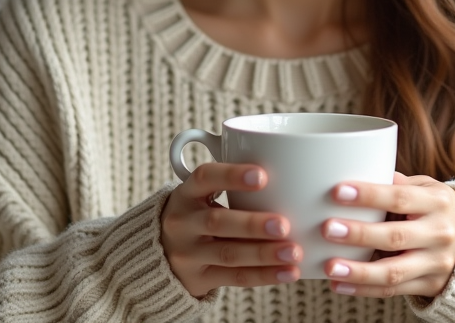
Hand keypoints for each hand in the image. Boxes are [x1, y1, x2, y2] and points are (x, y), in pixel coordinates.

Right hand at [161, 162, 301, 296]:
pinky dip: (265, 275)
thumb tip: (289, 179)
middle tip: (284, 225)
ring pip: (229, 253)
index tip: (263, 176)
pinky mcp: (198, 278)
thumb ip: (232, 185)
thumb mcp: (201, 195)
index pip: (204, 177)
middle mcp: (182, 223)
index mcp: (186, 193)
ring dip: (264, 253)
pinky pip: (235, 277)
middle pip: (218, 222)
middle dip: (253, 224)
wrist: (161, 253)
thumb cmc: (198, 214)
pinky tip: (289, 271)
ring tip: (293, 252)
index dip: (232, 175)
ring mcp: (187, 253)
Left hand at [320, 172, 454, 298]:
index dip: (369, 195)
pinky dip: (364, 290)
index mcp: (437, 202)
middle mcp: (439, 233)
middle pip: (395, 236)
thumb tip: (355, 171)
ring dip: (358, 271)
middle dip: (359, 234)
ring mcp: (436, 263)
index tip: (337, 191)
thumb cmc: (436, 208)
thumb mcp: (426, 188)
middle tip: (327, 229)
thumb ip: (395, 184)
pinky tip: (339, 285)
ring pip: (394, 271)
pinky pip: (393, 291)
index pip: (400, 197)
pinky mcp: (429, 285)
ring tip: (329, 267)